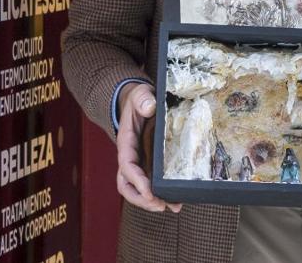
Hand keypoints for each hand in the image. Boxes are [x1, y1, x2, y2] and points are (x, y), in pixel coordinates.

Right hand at [115, 82, 180, 213]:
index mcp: (126, 142)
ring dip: (151, 201)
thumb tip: (149, 107)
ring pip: (137, 188)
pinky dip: (160, 193)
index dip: (137, 180)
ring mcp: (138, 162)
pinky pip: (150, 182)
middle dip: (142, 198)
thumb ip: (143, 100)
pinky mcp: (148, 163)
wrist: (140, 101)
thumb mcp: (141, 95)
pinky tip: (175, 200)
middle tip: (160, 206)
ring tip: (171, 207)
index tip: (149, 191)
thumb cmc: (140, 100)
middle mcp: (130, 156)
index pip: (127, 166)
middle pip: (127, 185)